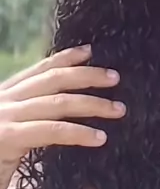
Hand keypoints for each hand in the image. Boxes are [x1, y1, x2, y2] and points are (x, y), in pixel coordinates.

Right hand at [0, 45, 124, 188]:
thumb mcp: (10, 137)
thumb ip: (33, 124)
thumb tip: (66, 116)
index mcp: (4, 96)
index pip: (38, 70)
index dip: (65, 58)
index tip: (90, 50)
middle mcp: (2, 100)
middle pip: (53, 79)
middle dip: (87, 75)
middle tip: (115, 77)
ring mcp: (4, 117)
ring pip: (58, 103)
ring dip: (93, 104)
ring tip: (118, 109)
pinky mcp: (6, 138)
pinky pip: (52, 131)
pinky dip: (80, 132)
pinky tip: (99, 138)